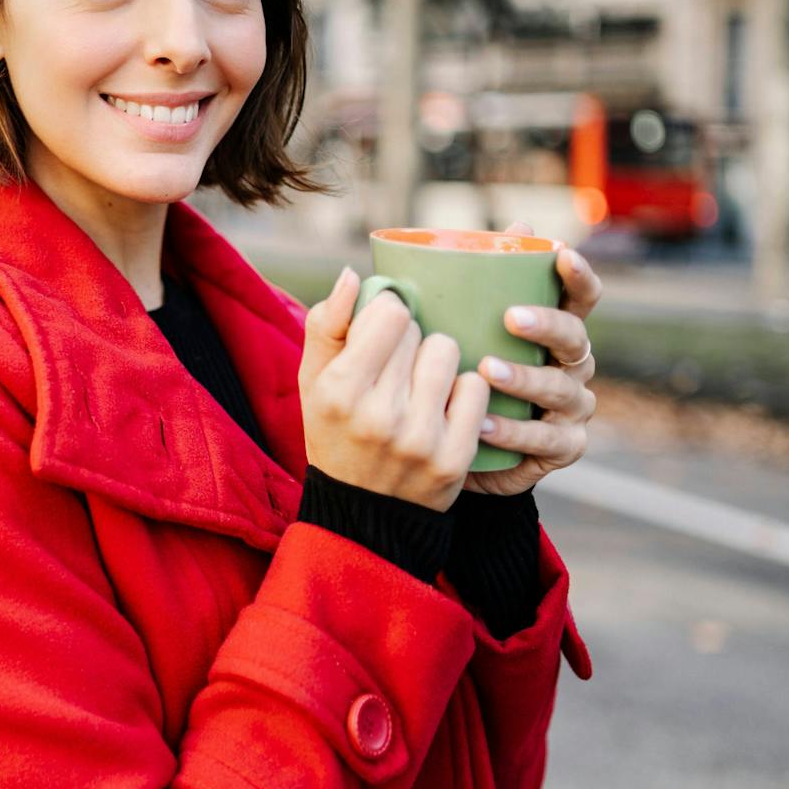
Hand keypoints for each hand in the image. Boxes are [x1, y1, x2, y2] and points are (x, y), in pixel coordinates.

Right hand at [299, 265, 492, 512]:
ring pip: (449, 353)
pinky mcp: (454, 458)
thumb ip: (327, 324)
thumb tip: (355, 275)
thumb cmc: (335, 432)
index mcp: (338, 391)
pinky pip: (476, 388)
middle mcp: (378, 415)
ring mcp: (420, 438)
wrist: (360, 513)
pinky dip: (463, 391)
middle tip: (395, 371)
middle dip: (408, 342)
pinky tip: (444, 407)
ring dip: (438, 360)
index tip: (380, 336)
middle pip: (419, 332)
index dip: (386, 317)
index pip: (389, 314)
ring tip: (421, 384)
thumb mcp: (312, 381)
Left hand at [463, 221, 602, 495]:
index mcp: (555, 331)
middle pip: (575, 339)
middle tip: (511, 317)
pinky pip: (544, 439)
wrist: (454, 447)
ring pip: (560, 389)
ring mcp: (572, 408)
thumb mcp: (462, 331)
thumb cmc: (463, 375)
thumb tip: (506, 229)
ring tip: (487, 371)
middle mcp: (572, 366)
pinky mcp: (563, 447)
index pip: (580, 298)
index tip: (561, 252)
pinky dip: (514, 432)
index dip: (578, 275)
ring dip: (524, 378)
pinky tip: (482, 425)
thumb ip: (476, 288)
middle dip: (547, 325)